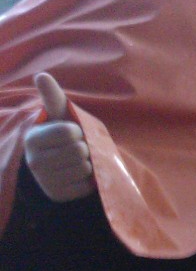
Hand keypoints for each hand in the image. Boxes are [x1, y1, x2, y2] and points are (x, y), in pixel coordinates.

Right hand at [22, 72, 94, 202]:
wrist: (58, 164)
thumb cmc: (61, 134)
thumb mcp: (57, 115)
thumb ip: (52, 97)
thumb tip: (41, 75)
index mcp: (33, 139)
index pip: (70, 132)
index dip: (77, 131)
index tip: (71, 132)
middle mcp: (34, 162)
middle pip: (79, 151)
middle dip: (84, 148)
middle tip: (75, 148)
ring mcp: (45, 181)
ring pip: (84, 168)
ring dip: (87, 164)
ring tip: (75, 161)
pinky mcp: (58, 195)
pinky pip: (85, 186)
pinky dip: (88, 181)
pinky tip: (76, 176)